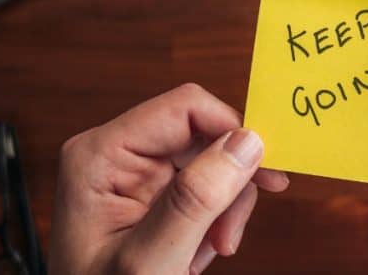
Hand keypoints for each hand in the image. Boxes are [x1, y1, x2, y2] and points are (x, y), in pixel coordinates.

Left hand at [49, 84, 288, 273]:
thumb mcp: (150, 260)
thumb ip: (196, 199)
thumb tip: (246, 142)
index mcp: (100, 155)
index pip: (185, 108)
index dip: (232, 131)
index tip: (266, 170)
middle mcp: (116, 153)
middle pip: (204, 134)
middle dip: (227, 184)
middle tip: (228, 235)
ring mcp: (134, 173)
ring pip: (211, 161)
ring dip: (223, 207)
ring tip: (211, 250)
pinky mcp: (151, 193)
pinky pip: (204, 186)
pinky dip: (214, 219)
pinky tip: (198, 250)